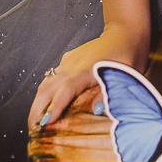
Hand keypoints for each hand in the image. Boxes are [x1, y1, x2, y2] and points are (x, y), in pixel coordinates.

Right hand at [28, 22, 150, 129]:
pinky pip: (53, 76)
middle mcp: (73, 65)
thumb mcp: (124, 76)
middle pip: (47, 87)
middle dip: (37, 110)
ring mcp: (69, 61)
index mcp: (86, 70)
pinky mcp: (69, 59)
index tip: (45, 124)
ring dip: (39, 102)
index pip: (66, 90)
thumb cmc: (128, 55)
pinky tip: (47, 104)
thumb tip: (95, 112)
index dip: (54, 107)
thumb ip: (108, 93)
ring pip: (47, 82)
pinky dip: (46, 92)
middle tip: (33, 131)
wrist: (125, 31)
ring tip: (36, 122)